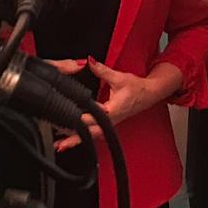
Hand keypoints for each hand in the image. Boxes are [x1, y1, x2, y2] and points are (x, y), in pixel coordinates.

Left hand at [47, 59, 182, 150]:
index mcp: (112, 111)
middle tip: (59, 143)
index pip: (92, 116)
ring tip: (60, 145)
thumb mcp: (119, 77)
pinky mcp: (109, 124)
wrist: (149, 94)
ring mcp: (110, 124)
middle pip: (90, 133)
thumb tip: (90, 62)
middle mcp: (110, 121)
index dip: (78, 118)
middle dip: (74, 138)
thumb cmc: (137, 88)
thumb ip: (102, 70)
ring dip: (76, 141)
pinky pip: (94, 133)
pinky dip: (83, 137)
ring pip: (91, 136)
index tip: (65, 119)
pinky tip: (72, 139)